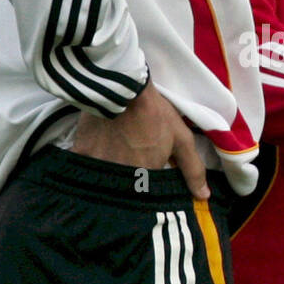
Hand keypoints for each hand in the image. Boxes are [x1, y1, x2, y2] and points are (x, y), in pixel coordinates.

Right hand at [72, 80, 210, 198]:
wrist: (123, 87)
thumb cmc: (155, 114)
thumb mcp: (181, 139)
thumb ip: (192, 170)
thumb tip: (203, 196)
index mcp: (145, 178)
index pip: (145, 195)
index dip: (146, 185)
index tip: (146, 173)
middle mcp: (120, 179)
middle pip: (123, 188)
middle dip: (127, 180)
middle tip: (129, 158)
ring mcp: (98, 167)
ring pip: (102, 180)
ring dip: (109, 171)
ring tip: (114, 153)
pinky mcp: (80, 154)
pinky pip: (83, 166)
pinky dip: (89, 162)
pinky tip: (95, 149)